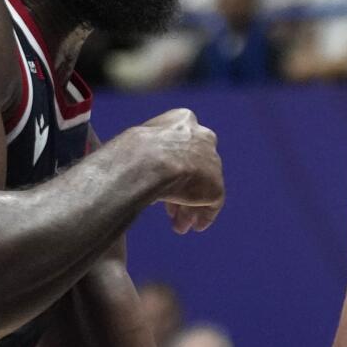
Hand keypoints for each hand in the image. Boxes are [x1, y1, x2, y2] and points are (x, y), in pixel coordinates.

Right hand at [125, 109, 222, 233]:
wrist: (146, 161)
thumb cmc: (131, 152)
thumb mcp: (136, 145)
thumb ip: (145, 155)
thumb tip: (131, 170)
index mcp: (183, 120)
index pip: (181, 145)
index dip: (171, 166)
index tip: (162, 182)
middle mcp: (202, 136)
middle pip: (195, 168)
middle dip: (184, 190)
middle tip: (172, 211)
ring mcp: (211, 161)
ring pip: (202, 187)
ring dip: (190, 207)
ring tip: (179, 226)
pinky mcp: (215, 185)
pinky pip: (211, 203)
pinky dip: (204, 215)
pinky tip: (194, 227)